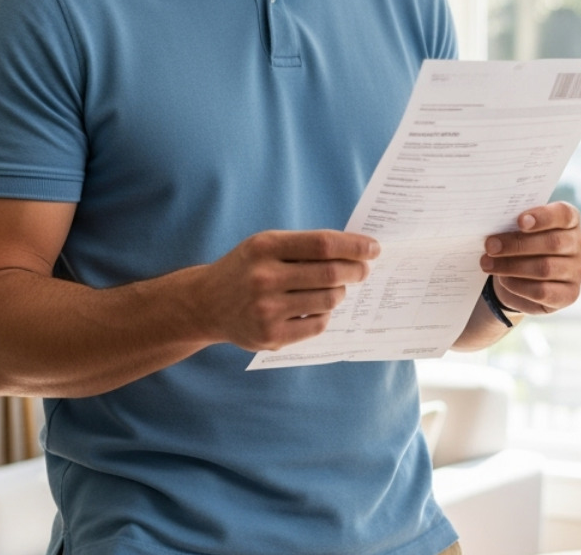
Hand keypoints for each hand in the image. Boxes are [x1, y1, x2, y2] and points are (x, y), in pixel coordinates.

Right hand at [197, 230, 378, 350]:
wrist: (206, 303)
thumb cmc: (246, 268)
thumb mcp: (266, 245)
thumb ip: (304, 246)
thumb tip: (356, 251)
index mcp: (265, 247)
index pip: (323, 244)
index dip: (354, 246)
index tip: (374, 248)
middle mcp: (264, 277)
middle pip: (331, 273)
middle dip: (357, 270)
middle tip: (364, 269)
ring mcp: (267, 310)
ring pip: (329, 300)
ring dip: (341, 292)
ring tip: (337, 287)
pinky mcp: (271, 336)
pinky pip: (318, 324)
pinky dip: (326, 313)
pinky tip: (319, 306)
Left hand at [479, 202, 580, 315]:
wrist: (521, 278)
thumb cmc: (520, 245)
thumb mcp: (518, 231)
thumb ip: (514, 225)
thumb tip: (494, 229)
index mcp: (570, 221)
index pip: (564, 214)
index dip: (543, 217)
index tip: (519, 221)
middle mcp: (579, 244)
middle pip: (553, 243)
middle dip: (517, 245)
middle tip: (491, 246)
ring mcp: (578, 270)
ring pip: (545, 268)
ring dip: (512, 266)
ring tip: (488, 264)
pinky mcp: (570, 294)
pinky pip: (543, 291)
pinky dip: (519, 285)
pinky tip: (504, 280)